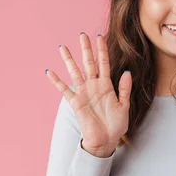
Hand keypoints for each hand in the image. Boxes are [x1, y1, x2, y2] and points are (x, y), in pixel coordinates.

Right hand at [45, 32, 131, 156]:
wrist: (106, 141)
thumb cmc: (116, 125)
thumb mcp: (124, 106)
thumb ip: (124, 89)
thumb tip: (126, 72)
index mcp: (107, 86)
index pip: (104, 63)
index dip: (102, 50)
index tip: (99, 36)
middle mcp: (94, 86)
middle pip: (88, 63)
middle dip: (86, 49)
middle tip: (82, 35)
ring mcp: (83, 93)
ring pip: (75, 72)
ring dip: (69, 60)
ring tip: (62, 47)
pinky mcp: (75, 103)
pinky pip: (64, 90)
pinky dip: (57, 81)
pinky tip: (49, 72)